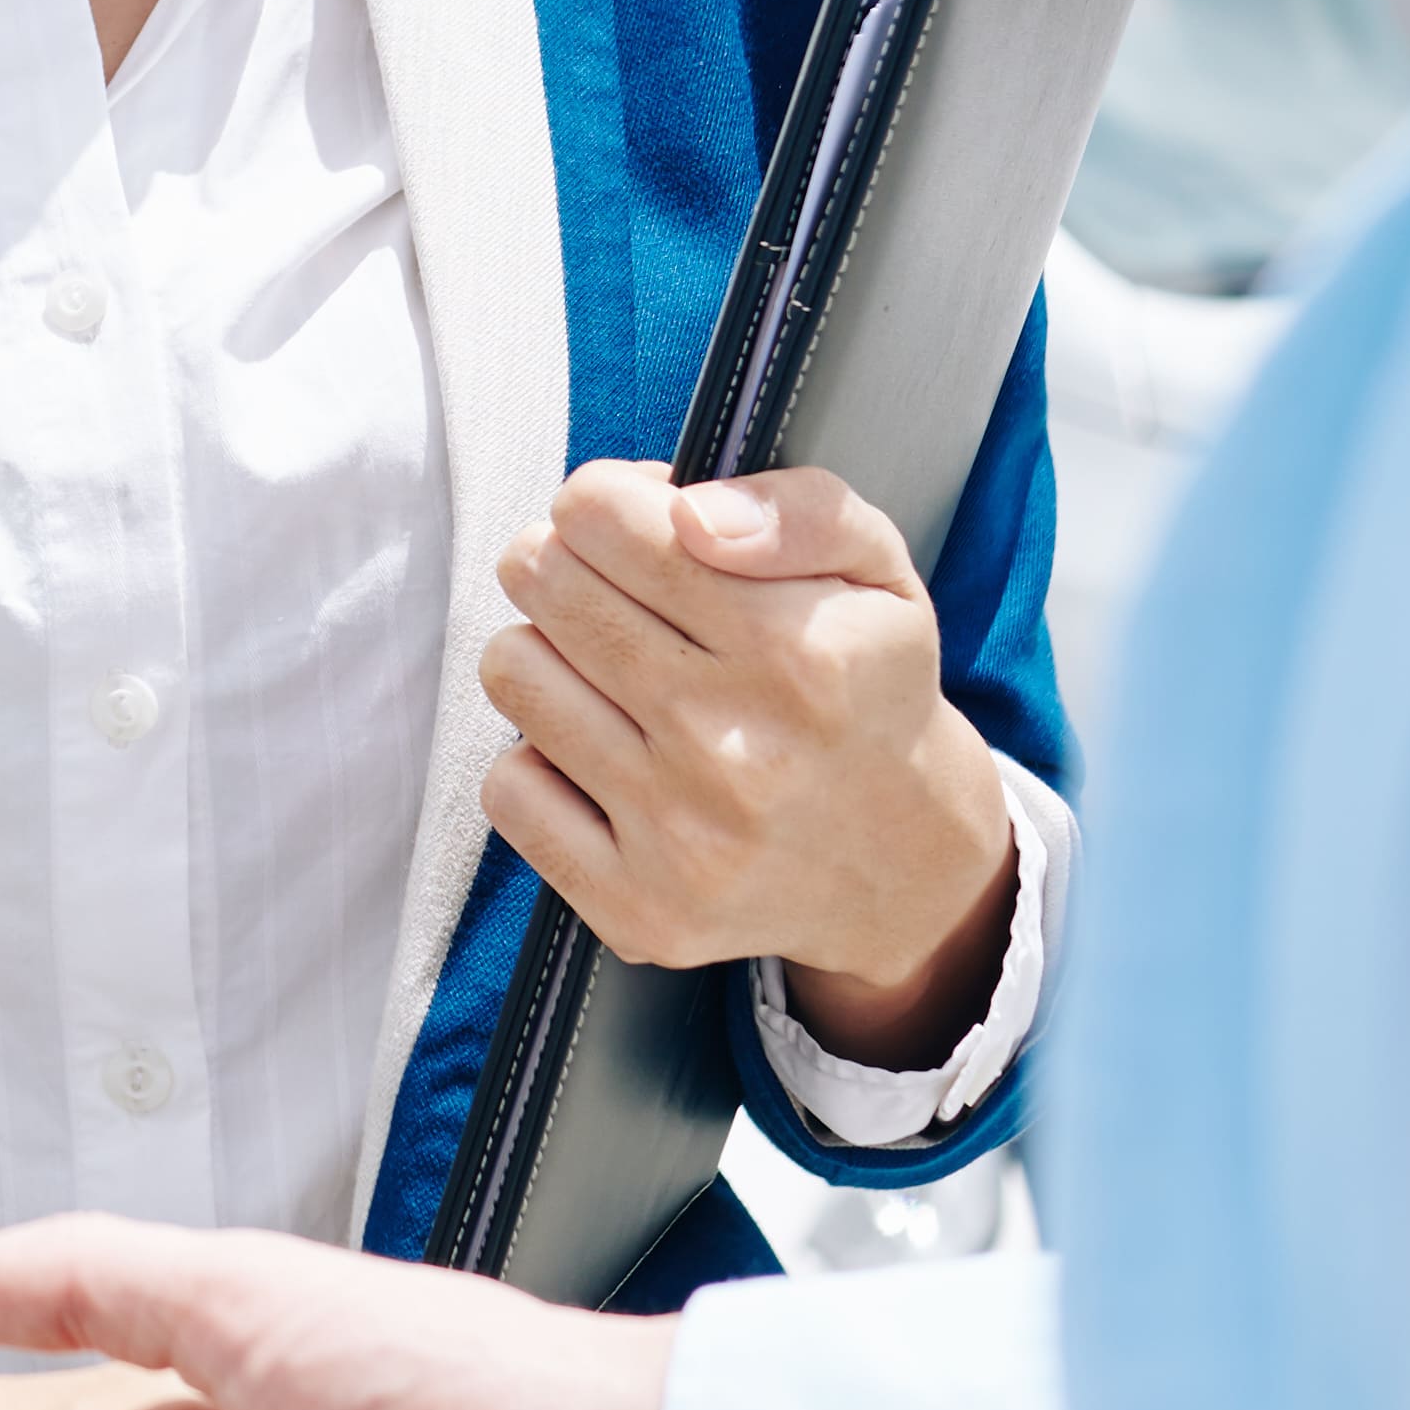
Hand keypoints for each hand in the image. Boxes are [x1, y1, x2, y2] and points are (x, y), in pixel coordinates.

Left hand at [487, 463, 1016, 1067]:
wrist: (902, 862)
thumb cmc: (865, 688)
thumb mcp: (877, 570)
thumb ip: (797, 509)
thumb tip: (690, 516)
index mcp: (799, 652)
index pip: (603, 519)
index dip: (601, 502)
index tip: (625, 523)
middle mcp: (735, 748)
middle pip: (545, 584)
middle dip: (562, 564)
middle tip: (605, 589)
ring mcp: (682, 837)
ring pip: (513, 673)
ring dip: (546, 655)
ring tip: (606, 672)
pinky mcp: (638, 908)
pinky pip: (508, 787)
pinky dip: (539, 759)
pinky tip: (602, 757)